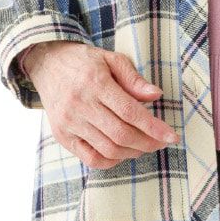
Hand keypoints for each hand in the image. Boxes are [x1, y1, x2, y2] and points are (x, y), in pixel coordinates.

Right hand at [21, 42, 179, 168]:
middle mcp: (80, 105)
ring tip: (145, 145)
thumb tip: (156, 95)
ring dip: (132, 152)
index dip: (153, 127)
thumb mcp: (111, 59)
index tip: (172, 136)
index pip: (130, 112)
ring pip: (108, 149)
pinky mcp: (62, 136)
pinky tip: (123, 152)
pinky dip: (110, 161)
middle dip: (148, 143)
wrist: (47, 65)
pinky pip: (90, 158)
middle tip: (162, 142)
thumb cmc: (84, 61)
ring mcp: (69, 123)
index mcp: (95, 83)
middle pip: (121, 134)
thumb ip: (134, 78)